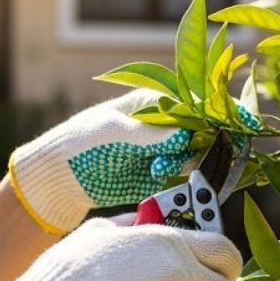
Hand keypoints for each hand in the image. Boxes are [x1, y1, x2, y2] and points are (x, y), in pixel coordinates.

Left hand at [9, 90, 193, 233]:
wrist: (59, 179)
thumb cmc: (79, 143)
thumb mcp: (111, 132)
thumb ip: (147, 133)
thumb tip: (184, 134)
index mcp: (150, 101)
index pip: (190, 103)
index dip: (207, 114)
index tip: (220, 128)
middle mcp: (162, 123)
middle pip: (199, 128)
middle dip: (202, 141)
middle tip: (189, 153)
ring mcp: (163, 148)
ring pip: (195, 151)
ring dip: (187, 160)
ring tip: (157, 167)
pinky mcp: (160, 172)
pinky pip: (183, 172)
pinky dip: (180, 175)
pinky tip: (159, 175)